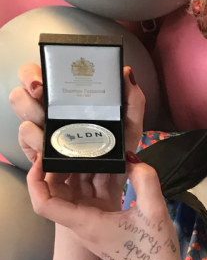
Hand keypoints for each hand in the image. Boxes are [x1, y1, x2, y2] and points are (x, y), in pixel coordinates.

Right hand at [11, 62, 145, 211]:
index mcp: (67, 103)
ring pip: (23, 125)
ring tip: (49, 136)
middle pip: (21, 97)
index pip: (38, 78)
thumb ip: (132, 101)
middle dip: (27, 100)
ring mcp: (42, 138)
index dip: (32, 75)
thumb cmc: (120, 153)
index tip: (41, 84)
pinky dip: (37, 151)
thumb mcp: (130, 126)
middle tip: (41, 102)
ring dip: (34, 129)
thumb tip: (126, 72)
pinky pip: (29, 152)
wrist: (114, 187)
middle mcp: (49, 116)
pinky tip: (47, 154)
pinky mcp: (40, 160)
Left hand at [11, 63, 195, 259]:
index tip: (42, 158)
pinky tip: (108, 168)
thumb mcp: (155, 212)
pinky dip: (92, 182)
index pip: (43, 203)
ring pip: (72, 195)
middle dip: (58, 168)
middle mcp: (81, 225)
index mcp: (86, 223)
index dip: (35, 180)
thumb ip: (145, 180)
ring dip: (77, 174)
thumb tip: (133, 160)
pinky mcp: (101, 227)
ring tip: (88, 150)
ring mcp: (90, 227)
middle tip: (69, 143)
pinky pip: (88, 200)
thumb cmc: (156, 252)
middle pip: (56, 194)